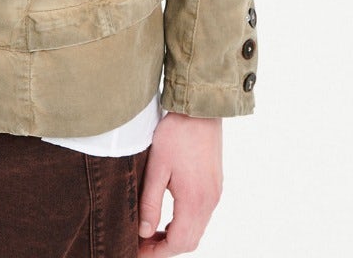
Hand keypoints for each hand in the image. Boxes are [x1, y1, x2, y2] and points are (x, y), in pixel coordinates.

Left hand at [138, 113, 222, 254]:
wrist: (200, 110)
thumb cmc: (176, 134)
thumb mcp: (156, 167)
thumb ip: (150, 202)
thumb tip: (145, 232)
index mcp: (194, 201)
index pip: (178, 243)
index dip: (156, 252)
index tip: (137, 251)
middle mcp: (209, 202)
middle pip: (189, 241)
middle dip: (165, 248)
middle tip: (142, 244)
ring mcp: (214, 194)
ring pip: (197, 230)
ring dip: (175, 237)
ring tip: (151, 233)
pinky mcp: (215, 186)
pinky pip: (201, 216)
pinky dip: (185, 224)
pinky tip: (168, 217)